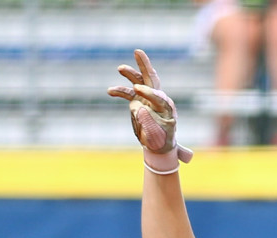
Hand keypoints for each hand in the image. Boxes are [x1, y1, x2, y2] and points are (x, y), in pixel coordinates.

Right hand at [108, 49, 191, 163]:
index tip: (136, 89)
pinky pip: (128, 94)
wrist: (158, 145)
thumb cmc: (161, 141)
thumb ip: (148, 121)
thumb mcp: (157, 135)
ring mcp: (147, 99)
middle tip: (137, 52)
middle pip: (152, 79)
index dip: (148, 92)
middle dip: (144, 65)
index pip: (158, 96)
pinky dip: (120, 91)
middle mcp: (158, 99)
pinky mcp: (138, 101)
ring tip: (120, 68)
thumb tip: (138, 107)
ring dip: (130, 74)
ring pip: (139, 82)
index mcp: (167, 108)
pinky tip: (109, 91)